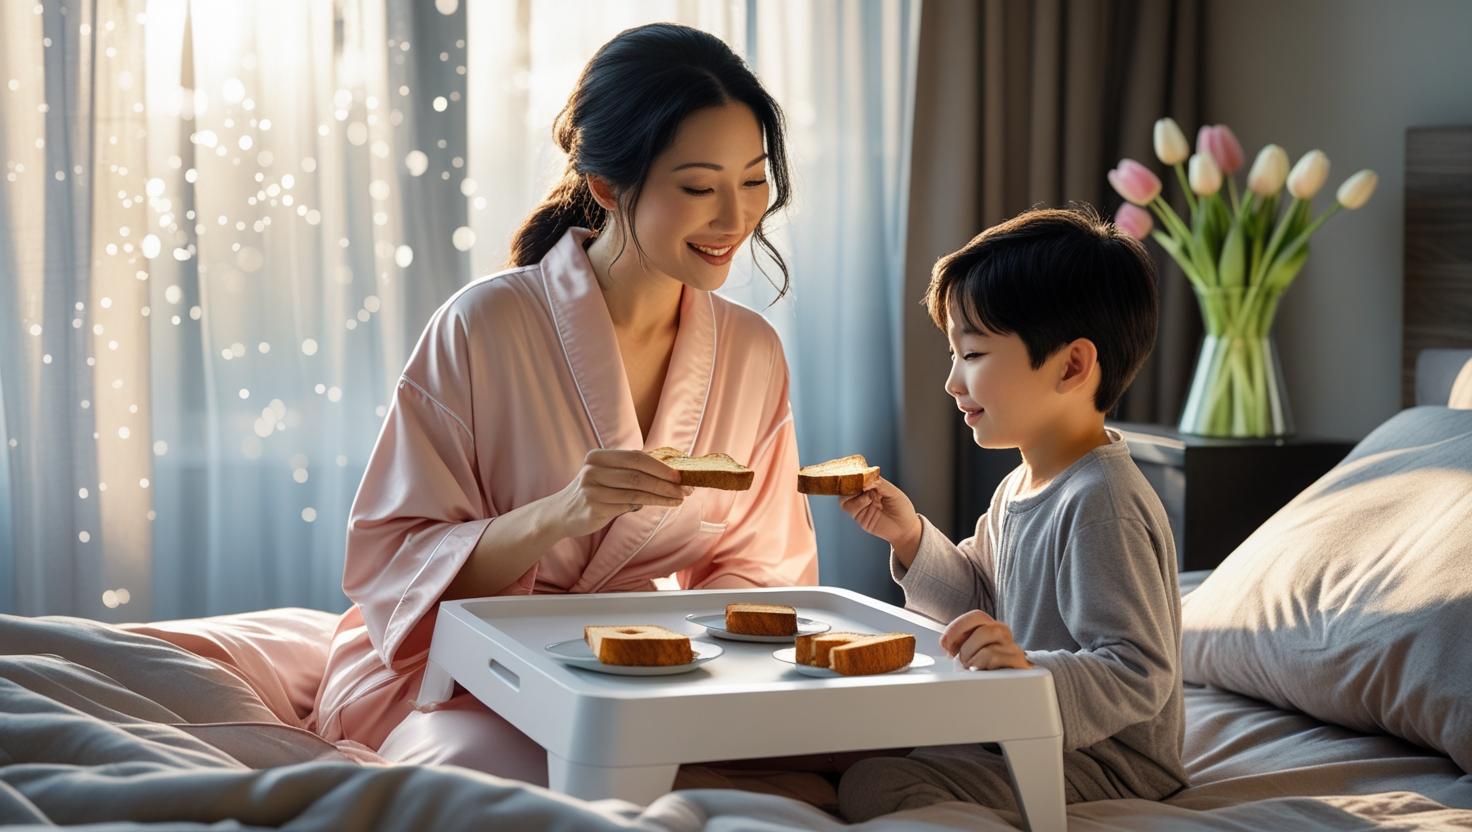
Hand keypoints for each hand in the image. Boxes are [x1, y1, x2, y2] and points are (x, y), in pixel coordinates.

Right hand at [554, 449, 686, 538]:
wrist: (561, 514)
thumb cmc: (593, 493)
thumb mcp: (607, 476)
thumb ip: (631, 472)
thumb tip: (669, 473)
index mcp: (598, 456)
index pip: (636, 457)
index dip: (661, 466)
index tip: (681, 474)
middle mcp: (593, 469)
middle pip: (638, 473)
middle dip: (666, 482)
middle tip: (686, 489)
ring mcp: (592, 488)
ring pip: (636, 491)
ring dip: (662, 496)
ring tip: (680, 499)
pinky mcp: (594, 507)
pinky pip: (628, 505)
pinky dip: (648, 504)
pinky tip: (662, 505)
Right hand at [839, 476, 921, 557]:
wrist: (905, 529)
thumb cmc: (902, 509)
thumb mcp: (893, 492)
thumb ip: (879, 484)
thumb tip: (864, 481)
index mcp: (872, 487)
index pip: (857, 478)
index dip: (854, 474)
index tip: (857, 471)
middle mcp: (864, 495)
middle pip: (846, 487)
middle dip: (849, 483)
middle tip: (856, 481)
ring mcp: (860, 507)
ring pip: (844, 498)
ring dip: (852, 493)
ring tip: (866, 494)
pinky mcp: (859, 517)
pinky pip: (849, 508)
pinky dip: (857, 502)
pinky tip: (868, 500)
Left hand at [940, 610, 1031, 670]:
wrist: (1015, 688)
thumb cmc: (989, 671)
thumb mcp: (973, 654)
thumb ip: (963, 644)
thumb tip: (945, 644)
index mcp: (992, 628)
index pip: (976, 616)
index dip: (957, 627)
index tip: (944, 644)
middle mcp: (1004, 634)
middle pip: (982, 627)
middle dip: (965, 645)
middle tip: (961, 660)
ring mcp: (1013, 647)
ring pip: (988, 637)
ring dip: (972, 654)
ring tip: (971, 668)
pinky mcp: (1019, 662)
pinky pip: (994, 655)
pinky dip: (980, 663)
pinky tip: (980, 672)